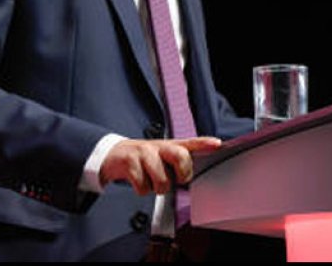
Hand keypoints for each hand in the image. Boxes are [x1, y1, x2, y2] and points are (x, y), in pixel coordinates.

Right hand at [99, 136, 221, 194]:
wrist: (114, 155)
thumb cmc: (144, 159)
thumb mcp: (162, 157)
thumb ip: (178, 163)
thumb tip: (189, 178)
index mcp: (170, 146)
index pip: (190, 143)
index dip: (204, 143)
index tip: (217, 144)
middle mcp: (159, 146)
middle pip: (180, 155)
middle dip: (182, 173)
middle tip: (177, 179)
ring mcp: (144, 152)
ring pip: (161, 179)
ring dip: (157, 187)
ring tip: (152, 181)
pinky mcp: (130, 161)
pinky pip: (142, 186)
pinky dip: (141, 190)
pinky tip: (139, 181)